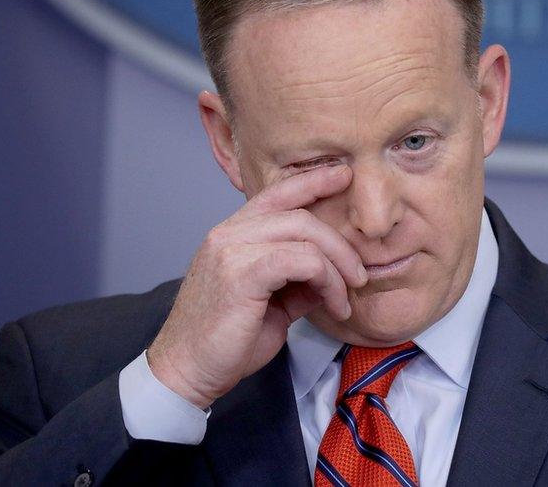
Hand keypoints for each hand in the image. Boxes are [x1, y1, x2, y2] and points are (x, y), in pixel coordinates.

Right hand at [147, 164, 365, 408]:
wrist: (188, 373)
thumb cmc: (227, 341)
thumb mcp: (273, 302)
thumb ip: (299, 279)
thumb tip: (334, 272)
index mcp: (233, 234)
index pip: (277, 194)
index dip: (313, 181)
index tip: (344, 175)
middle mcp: (228, 233)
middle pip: (300, 214)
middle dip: (340, 244)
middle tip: (359, 275)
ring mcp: (231, 250)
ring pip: (304, 233)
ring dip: (337, 267)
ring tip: (345, 298)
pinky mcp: (241, 273)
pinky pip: (301, 259)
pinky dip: (326, 280)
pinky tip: (332, 304)